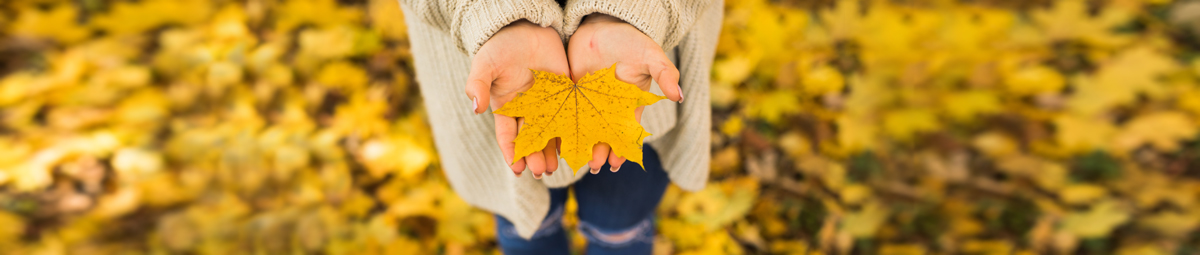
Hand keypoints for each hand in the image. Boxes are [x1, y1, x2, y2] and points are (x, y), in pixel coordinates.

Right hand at [466, 20, 567, 178]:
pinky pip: (571, 115)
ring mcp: (549, 103)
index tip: (517, 169)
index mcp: (507, 107)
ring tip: (556, 167)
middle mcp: (528, 110)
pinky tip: (578, 144)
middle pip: (532, 139)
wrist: (525, 26)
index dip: (512, 153)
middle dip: (535, 156)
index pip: (508, 136)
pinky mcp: (567, 93)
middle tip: (541, 172)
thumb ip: (478, 84)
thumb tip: (475, 108)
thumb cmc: (501, 46)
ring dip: (553, 150)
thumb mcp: (485, 64)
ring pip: (551, 132)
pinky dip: (574, 130)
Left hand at [567, 14, 682, 173]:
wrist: (603, 24)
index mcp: (627, 106)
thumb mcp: (651, 56)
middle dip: (599, 152)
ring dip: (577, 147)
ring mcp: (586, 103)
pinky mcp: (567, 95)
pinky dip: (557, 129)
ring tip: (572, 162)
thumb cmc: (631, 41)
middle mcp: (606, 109)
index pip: (626, 133)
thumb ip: (665, 74)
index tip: (616, 164)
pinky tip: (551, 144)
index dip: (622, 149)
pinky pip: (561, 115)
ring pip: (581, 131)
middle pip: (602, 136)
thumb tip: (679, 96)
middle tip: (594, 166)